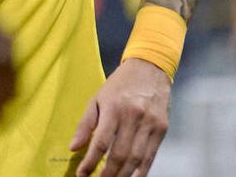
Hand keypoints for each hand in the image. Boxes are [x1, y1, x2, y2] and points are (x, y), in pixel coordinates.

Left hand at [70, 58, 171, 176]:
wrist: (150, 68)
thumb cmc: (120, 85)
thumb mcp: (97, 98)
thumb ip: (85, 124)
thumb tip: (73, 147)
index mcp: (114, 108)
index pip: (101, 142)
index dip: (90, 161)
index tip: (82, 174)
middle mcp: (133, 116)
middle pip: (120, 154)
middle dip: (107, 174)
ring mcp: (150, 124)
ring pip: (136, 159)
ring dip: (123, 176)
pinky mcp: (162, 129)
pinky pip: (150, 156)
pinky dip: (141, 172)